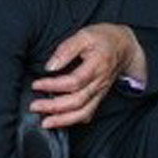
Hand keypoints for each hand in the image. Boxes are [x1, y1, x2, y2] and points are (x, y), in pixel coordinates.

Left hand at [28, 24, 145, 128]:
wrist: (123, 47)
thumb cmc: (102, 39)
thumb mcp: (84, 35)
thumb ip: (66, 49)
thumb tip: (50, 67)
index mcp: (96, 66)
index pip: (74, 81)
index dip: (53, 85)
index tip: (36, 84)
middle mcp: (99, 83)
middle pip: (77, 101)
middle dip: (54, 107)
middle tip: (35, 106)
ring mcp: (100, 92)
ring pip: (83, 113)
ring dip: (63, 120)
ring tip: (46, 122)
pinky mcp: (98, 97)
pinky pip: (88, 114)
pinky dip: (74, 121)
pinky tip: (61, 122)